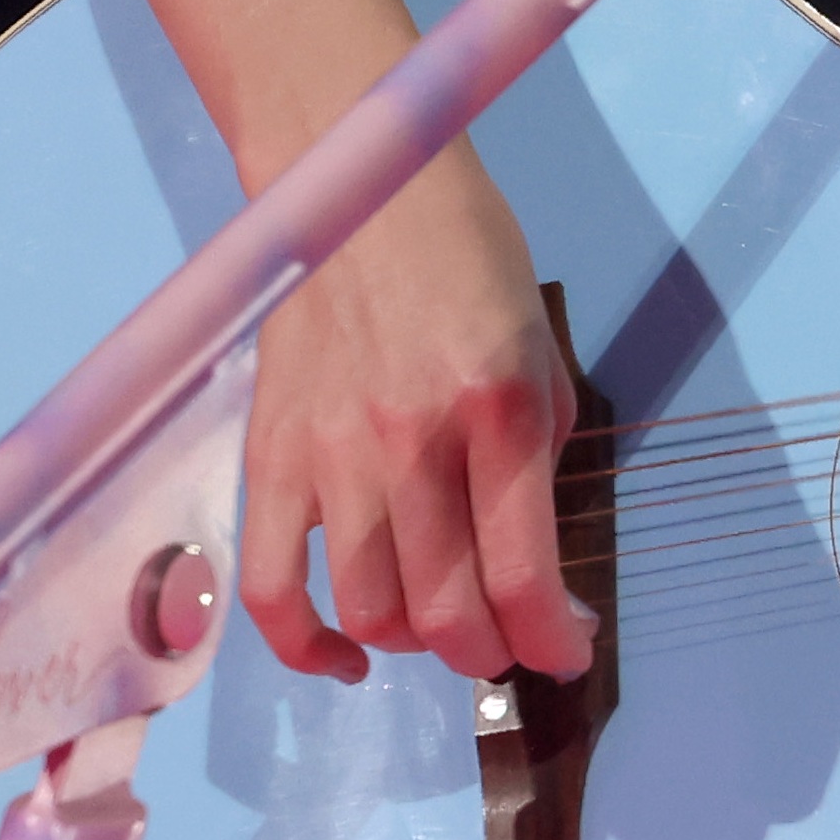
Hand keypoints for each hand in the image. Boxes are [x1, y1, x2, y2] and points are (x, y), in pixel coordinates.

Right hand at [234, 151, 593, 686]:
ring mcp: (330, 454)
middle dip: (491, 652)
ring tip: (443, 629)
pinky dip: (306, 646)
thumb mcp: (538, 339)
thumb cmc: (467, 252)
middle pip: (445, 611)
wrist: (361, 183)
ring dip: (417, 646)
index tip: (570, 654)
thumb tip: (529, 547)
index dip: (552, 639)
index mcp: (496, 410)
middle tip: (509, 644)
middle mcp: (411, 444)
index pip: (522, 572)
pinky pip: (270, 586)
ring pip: (370, 609)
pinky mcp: (270, 454)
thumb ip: (536, 443)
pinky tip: (347, 656)